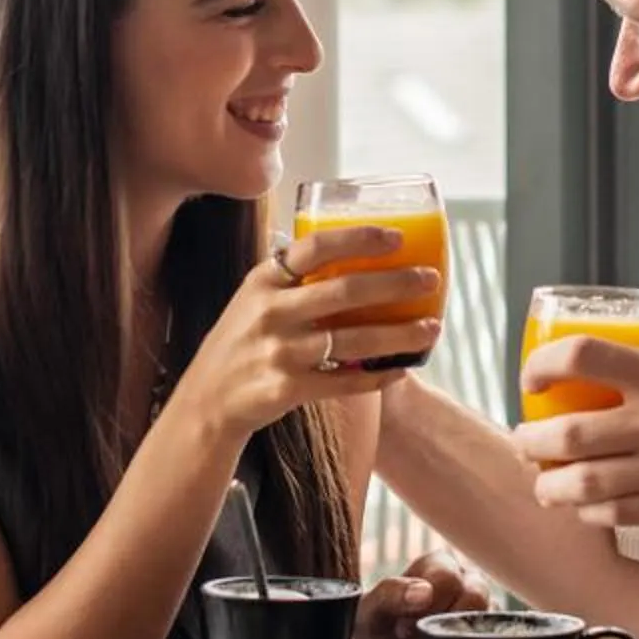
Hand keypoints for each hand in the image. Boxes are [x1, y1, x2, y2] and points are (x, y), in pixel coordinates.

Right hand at [174, 225, 442, 446]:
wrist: (207, 400)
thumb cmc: (241, 343)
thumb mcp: (253, 299)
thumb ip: (292, 279)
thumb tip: (350, 250)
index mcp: (263, 280)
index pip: (315, 247)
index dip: (359, 239)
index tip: (397, 238)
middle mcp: (270, 312)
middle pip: (344, 291)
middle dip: (395, 283)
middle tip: (430, 279)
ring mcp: (278, 352)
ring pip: (353, 340)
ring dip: (399, 334)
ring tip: (431, 328)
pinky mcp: (286, 389)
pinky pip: (345, 382)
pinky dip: (378, 376)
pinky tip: (401, 369)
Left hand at [347, 549, 492, 638]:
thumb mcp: (369, 616)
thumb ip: (388, 595)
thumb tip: (424, 592)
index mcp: (435, 568)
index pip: (448, 575)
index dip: (427, 602)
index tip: (403, 627)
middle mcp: (465, 585)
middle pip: (476, 594)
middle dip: (441, 624)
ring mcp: (483, 614)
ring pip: (489, 620)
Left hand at [513, 336, 638, 534]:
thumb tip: (606, 377)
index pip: (582, 358)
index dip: (542, 367)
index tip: (532, 379)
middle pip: (567, 434)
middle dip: (532, 441)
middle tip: (527, 439)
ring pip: (582, 486)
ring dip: (550, 485)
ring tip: (544, 481)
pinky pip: (618, 517)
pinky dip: (590, 512)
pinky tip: (587, 505)